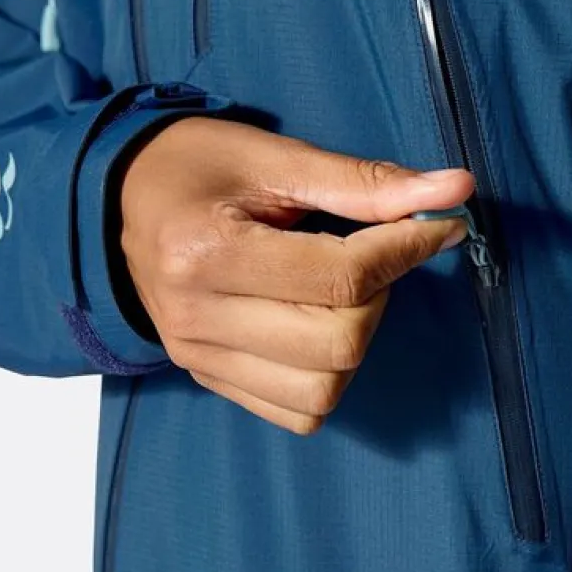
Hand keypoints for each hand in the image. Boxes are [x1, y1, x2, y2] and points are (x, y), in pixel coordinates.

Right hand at [119, 115, 473, 431]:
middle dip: (381, 296)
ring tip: (338, 291)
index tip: (436, 222)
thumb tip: (455, 191)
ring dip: (357, 341)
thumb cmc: (197, 165)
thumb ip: (364, 182)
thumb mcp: (275, 157)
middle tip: (371, 253)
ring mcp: (198, 356)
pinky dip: (328, 377)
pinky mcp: (206, 378)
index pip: (340, 277)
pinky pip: (297, 413)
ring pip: (324, 391)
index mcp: (207, 253)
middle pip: (339, 342)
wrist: (116, 198)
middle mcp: (197, 318)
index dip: (407, 248)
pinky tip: (317, 324)